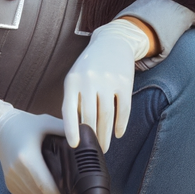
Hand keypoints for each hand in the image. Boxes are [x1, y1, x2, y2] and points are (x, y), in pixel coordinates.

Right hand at [0, 98, 64, 193]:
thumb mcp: (46, 122)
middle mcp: (16, 171)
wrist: (0, 128)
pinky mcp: (9, 183)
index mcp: (27, 157)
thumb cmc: (25, 124)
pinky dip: (37, 192)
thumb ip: (65, 129)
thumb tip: (83, 138)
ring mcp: (11, 178)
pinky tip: (44, 181)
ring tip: (58, 184)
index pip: (46, 186)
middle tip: (70, 191)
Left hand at [62, 18, 149, 150]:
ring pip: (107, 115)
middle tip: (94, 151)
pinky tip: (118, 133)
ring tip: (105, 147)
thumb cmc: (90, 66)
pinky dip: (121, 124)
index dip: (71, 129)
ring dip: (106, 135)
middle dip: (92, 138)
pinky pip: (124, 108)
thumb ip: (75, 100)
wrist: (113, 42)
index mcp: (72, 81)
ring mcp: (108, 81)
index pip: (69, 110)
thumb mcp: (76, 78)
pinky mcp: (125, 82)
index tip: (75, 146)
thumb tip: (77, 131)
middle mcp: (89, 80)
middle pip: (90, 116)